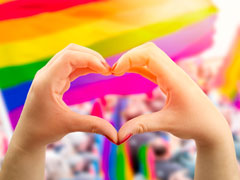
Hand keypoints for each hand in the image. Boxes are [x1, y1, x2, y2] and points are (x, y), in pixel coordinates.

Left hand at [13, 43, 117, 150]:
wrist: (28, 135)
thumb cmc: (44, 130)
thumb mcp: (70, 126)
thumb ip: (94, 126)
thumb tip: (117, 135)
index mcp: (47, 81)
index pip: (69, 57)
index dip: (90, 59)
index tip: (106, 71)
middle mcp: (46, 74)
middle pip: (70, 51)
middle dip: (91, 57)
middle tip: (108, 69)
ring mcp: (50, 75)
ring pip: (71, 57)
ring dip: (88, 60)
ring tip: (105, 70)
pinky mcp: (54, 80)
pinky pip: (71, 66)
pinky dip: (85, 66)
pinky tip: (96, 72)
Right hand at [112, 42, 230, 146]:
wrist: (211, 126)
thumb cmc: (194, 124)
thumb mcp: (167, 124)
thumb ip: (142, 126)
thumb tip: (118, 136)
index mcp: (175, 78)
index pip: (150, 54)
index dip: (129, 58)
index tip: (115, 72)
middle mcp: (174, 71)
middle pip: (149, 50)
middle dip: (129, 56)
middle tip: (114, 71)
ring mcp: (172, 74)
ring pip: (150, 56)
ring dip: (133, 60)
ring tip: (117, 71)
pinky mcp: (169, 80)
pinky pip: (151, 67)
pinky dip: (138, 66)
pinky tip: (127, 71)